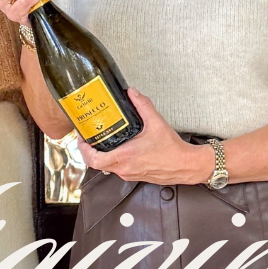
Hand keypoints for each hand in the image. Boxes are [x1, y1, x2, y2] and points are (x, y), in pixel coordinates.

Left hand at [78, 88, 212, 185]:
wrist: (186, 166)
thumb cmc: (172, 149)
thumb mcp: (156, 123)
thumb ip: (142, 105)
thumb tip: (131, 92)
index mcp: (125, 157)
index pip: (94, 159)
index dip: (83, 149)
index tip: (81, 138)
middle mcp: (124, 169)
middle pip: (96, 163)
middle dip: (89, 150)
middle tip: (88, 136)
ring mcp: (129, 174)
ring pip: (106, 167)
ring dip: (100, 155)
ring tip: (100, 139)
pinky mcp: (134, 176)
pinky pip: (116, 169)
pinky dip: (111, 159)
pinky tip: (116, 147)